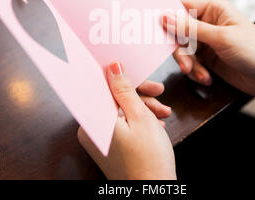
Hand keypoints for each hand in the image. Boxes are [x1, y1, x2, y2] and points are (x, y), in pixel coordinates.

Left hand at [78, 62, 175, 179]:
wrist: (153, 193)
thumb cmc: (148, 159)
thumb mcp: (140, 117)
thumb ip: (125, 90)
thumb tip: (113, 67)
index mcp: (93, 120)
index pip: (102, 86)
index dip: (121, 76)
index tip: (135, 70)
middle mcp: (91, 129)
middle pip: (113, 98)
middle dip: (138, 94)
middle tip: (159, 92)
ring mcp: (100, 139)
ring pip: (120, 110)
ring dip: (143, 107)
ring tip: (163, 113)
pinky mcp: (110, 146)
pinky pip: (122, 124)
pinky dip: (139, 121)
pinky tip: (155, 123)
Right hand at [162, 0, 254, 96]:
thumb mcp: (221, 37)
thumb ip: (191, 28)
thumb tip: (166, 17)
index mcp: (214, 9)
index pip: (182, 7)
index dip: (168, 19)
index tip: (157, 31)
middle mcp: (209, 23)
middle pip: (179, 32)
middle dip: (181, 51)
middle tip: (186, 64)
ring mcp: (208, 41)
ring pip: (183, 50)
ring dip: (189, 64)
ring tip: (200, 74)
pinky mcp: (209, 58)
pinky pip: (192, 63)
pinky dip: (196, 72)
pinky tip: (207, 78)